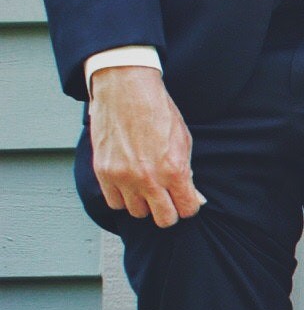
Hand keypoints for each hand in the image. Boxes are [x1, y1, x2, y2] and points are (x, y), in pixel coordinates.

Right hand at [87, 65, 202, 225]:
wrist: (125, 89)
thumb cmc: (158, 112)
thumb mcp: (184, 142)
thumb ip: (187, 173)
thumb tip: (194, 199)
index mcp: (174, 171)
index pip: (186, 211)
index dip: (187, 206)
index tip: (183, 199)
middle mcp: (148, 178)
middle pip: (162, 219)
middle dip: (167, 210)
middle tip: (166, 198)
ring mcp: (123, 177)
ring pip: (136, 213)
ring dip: (143, 204)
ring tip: (145, 187)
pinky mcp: (103, 172)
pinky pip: (113, 202)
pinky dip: (122, 198)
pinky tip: (128, 184)